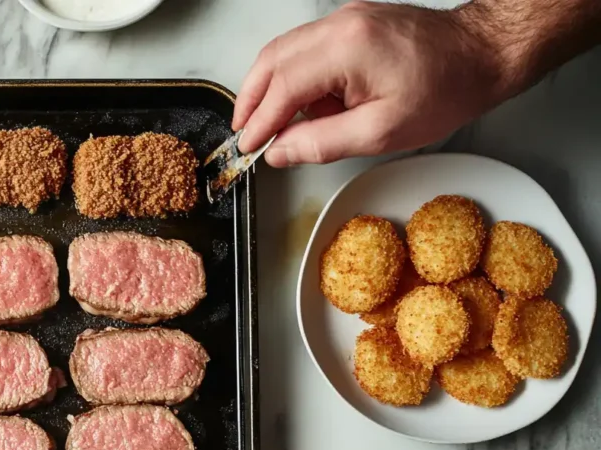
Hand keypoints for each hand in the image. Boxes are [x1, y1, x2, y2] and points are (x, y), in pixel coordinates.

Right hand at [233, 1, 510, 166]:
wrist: (483, 53)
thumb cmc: (445, 89)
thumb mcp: (381, 132)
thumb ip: (322, 143)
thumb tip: (280, 151)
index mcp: (346, 49)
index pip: (282, 87)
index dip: (260, 121)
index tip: (249, 147)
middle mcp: (339, 25)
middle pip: (272, 60)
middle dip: (252, 100)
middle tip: (247, 134)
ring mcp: (344, 19)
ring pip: (283, 50)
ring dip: (270, 88)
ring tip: (272, 124)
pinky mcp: (352, 22)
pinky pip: (305, 47)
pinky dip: (293, 76)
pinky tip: (304, 105)